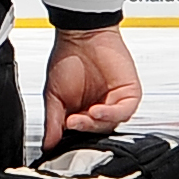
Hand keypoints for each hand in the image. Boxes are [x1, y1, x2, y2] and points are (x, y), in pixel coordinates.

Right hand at [39, 24, 141, 153]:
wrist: (81, 34)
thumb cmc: (67, 57)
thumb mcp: (53, 95)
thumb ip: (52, 122)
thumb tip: (48, 145)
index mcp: (83, 113)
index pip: (81, 136)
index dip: (72, 140)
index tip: (60, 139)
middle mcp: (101, 110)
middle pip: (96, 132)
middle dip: (83, 130)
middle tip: (70, 123)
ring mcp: (116, 103)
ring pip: (110, 125)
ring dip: (96, 124)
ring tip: (82, 117)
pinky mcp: (130, 94)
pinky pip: (124, 111)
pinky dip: (110, 114)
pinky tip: (96, 111)